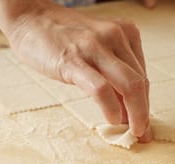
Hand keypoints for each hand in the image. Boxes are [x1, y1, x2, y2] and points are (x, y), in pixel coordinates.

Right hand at [0, 0, 151, 142]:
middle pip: (141, 82)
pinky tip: (112, 120)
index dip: (145, 103)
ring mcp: (95, 47)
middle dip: (144, 113)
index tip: (143, 123)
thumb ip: (113, 74)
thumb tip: (126, 110)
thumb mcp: (96, 49)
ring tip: (132, 132)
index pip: (143, 76)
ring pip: (129, 85)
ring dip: (135, 114)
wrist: (30, 18)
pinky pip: (101, 89)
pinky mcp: (74, 60)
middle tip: (143, 134)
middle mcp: (115, 36)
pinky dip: (111, 108)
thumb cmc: (62, 37)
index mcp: (126, 32)